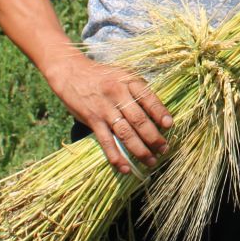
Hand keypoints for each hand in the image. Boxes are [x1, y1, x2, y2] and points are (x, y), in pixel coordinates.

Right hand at [48, 49, 171, 174]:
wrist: (71, 72)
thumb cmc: (102, 76)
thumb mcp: (122, 75)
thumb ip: (137, 92)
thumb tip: (156, 113)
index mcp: (129, 81)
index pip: (148, 98)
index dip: (160, 113)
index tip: (169, 125)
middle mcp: (118, 94)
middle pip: (139, 120)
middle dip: (154, 137)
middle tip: (164, 149)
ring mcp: (104, 109)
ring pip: (125, 133)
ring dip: (140, 150)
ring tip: (151, 161)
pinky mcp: (92, 120)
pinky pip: (106, 142)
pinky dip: (116, 156)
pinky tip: (125, 168)